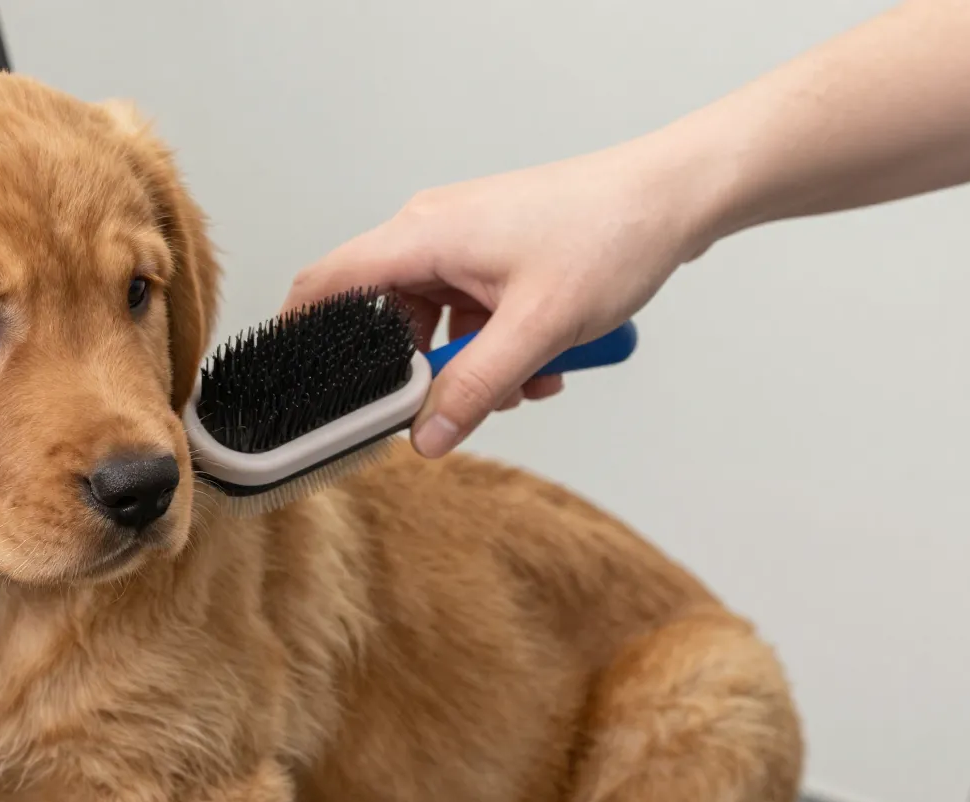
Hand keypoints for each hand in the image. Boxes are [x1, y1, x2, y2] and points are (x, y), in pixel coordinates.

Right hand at [284, 135, 714, 456]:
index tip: (295, 388)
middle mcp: (434, 234)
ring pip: (438, 326)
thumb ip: (474, 389)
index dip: (300, 336)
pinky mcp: (497, 257)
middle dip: (421, 374)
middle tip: (454, 407)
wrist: (674, 197)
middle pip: (387, 320)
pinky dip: (501, 349)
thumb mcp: (537, 330)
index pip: (327, 284)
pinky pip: (474, 317)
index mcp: (423, 236)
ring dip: (473, 368)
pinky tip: (544, 365)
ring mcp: (467, 245)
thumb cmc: (609, 235)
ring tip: (525, 383)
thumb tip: (426, 437)